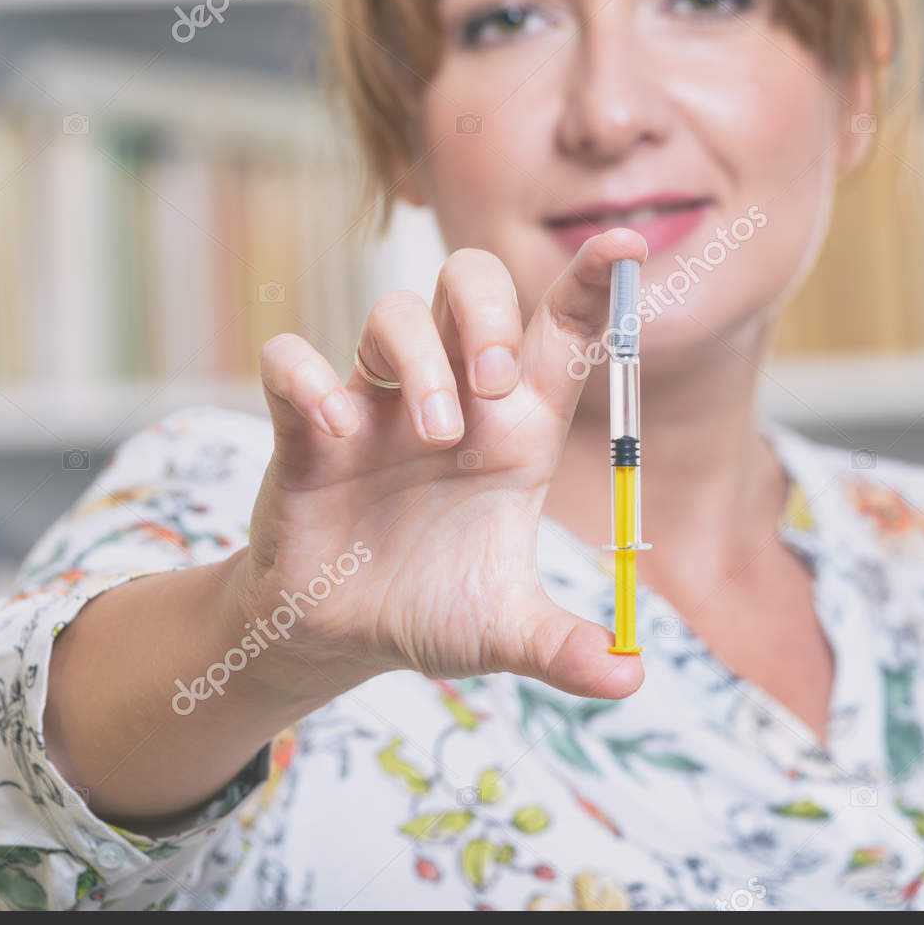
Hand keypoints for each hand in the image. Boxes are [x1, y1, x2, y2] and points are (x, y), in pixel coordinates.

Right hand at [234, 229, 646, 702]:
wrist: (337, 636)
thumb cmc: (428, 609)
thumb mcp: (503, 634)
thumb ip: (564, 649)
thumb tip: (631, 679)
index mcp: (513, 428)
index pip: (561, 330)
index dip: (594, 282)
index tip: (628, 244)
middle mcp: (450, 396)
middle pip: (472, 285)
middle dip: (486, 313)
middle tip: (492, 386)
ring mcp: (376, 403)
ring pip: (391, 313)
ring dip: (418, 360)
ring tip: (433, 435)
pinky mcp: (304, 424)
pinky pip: (292, 360)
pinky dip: (309, 379)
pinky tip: (337, 431)